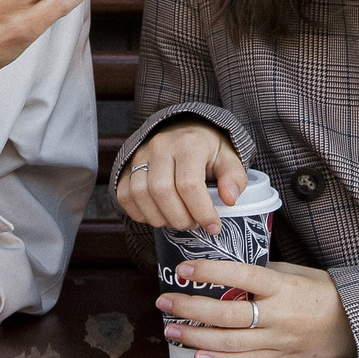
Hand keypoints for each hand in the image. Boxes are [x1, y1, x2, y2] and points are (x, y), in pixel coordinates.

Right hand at [115, 121, 248, 230]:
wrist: (182, 130)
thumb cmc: (208, 150)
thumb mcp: (229, 158)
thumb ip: (233, 178)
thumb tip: (229, 200)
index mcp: (189, 143)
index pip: (189, 184)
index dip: (201, 211)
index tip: (213, 226)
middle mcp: (160, 146)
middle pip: (162, 191)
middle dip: (180, 218)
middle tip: (194, 224)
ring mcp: (139, 155)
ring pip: (140, 195)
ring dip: (160, 218)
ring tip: (177, 220)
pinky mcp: (126, 167)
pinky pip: (124, 196)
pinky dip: (140, 214)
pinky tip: (159, 215)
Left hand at [159, 259, 356, 357]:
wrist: (354, 324)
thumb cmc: (323, 292)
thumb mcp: (296, 273)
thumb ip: (264, 273)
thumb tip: (229, 272)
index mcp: (283, 288)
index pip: (242, 276)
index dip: (211, 271)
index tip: (184, 268)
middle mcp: (278, 316)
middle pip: (228, 315)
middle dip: (191, 308)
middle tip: (164, 301)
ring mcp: (277, 341)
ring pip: (231, 342)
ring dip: (196, 337)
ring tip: (171, 329)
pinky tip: (197, 354)